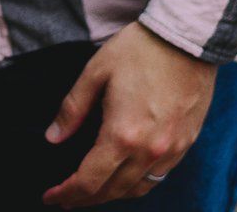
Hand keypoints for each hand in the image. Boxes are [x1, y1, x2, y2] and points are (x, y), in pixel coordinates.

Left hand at [42, 23, 216, 204]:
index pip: (90, 180)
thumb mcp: (95, 72)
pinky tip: (125, 179)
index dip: (67, 193)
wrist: (186, 40)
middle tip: (66, 199)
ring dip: (113, 195)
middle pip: (113, 191)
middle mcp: (149, 151)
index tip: (50, 197)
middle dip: (86, 199)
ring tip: (91, 193)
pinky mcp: (186, 144)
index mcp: (122, 134)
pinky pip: (159, 177)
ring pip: (138, 189)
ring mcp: (171, 150)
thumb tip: (53, 137)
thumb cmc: (139, 51)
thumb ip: (72, 109)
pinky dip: (138, 185)